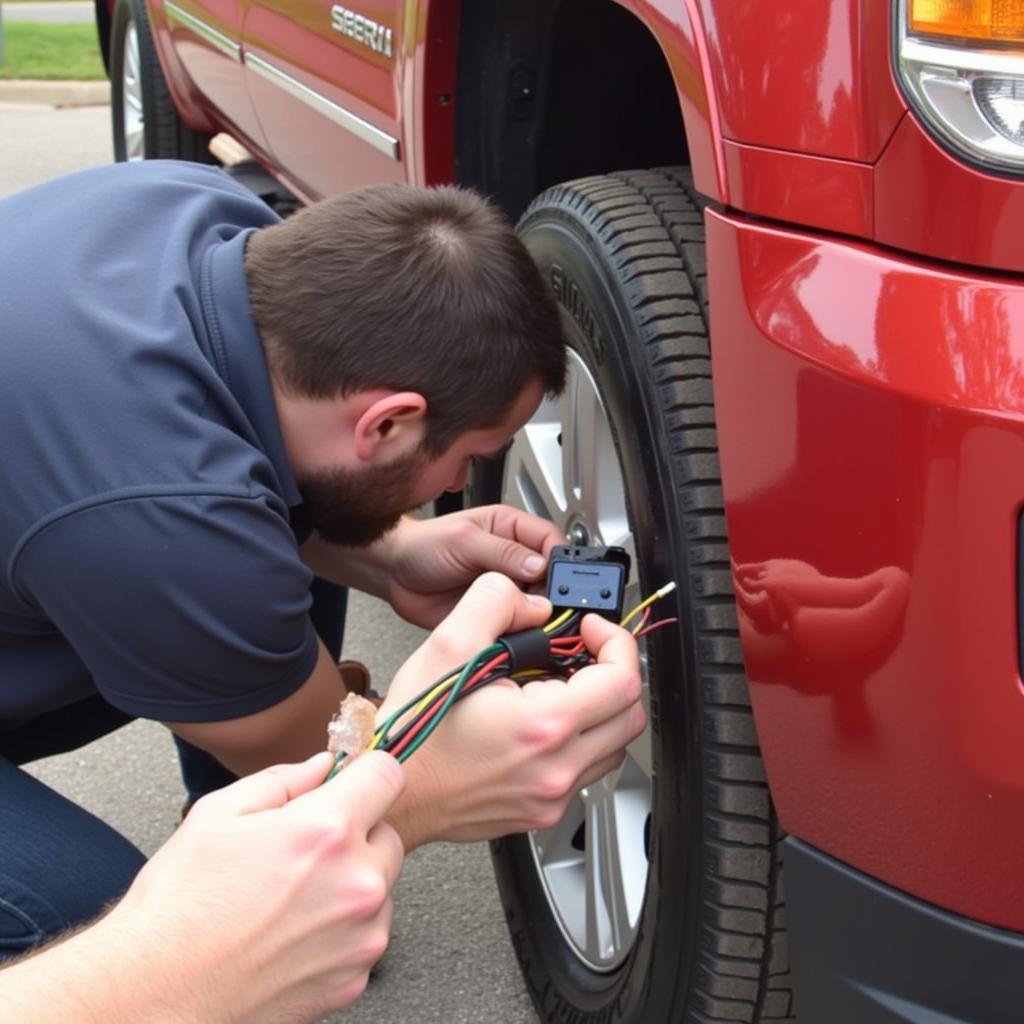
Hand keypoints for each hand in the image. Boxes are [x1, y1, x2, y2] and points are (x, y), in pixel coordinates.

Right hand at [109, 751, 404, 1020]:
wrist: (157, 993)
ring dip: (351, 884)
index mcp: (327, 832)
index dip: (366, 773)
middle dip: (355, 834)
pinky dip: (341, 929)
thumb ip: (285, 780)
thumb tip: (322, 767)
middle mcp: (357, 883)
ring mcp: (361, 936)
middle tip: (303, 851)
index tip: (351, 782)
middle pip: (387, 834)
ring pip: (380, 886)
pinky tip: (293, 932)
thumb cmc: (179, 906)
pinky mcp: (355, 978)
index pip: (388, 775)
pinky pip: (366, 933)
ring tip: (291, 898)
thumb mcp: (219, 813)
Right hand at [379, 573, 645, 848]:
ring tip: (561, 687)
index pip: (623, 681)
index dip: (616, 642)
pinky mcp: (541, 811)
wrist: (393, 793)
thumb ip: (495, 601)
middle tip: (584, 654)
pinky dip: (580, 741)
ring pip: (614, 747)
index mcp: (543, 726)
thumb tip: (532, 602)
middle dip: (615, 674)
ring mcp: (551, 796)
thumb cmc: (413, 732)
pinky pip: (585, 771)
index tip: (591, 630)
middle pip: (629, 716)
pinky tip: (542, 722)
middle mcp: (556, 768)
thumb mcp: (448, 643)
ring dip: (600, 711)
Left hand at [382, 505, 564, 626]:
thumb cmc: (423, 546)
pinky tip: (516, 627)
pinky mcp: (495, 611)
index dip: (559, 560)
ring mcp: (505, 585)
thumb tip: (539, 565)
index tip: (558, 579)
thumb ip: (502, 552)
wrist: (393, 574)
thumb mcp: (464, 541)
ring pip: (538, 600)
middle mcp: (513, 558)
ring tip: (528, 615)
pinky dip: (521, 627)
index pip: (550, 540)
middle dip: (552, 589)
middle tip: (544, 602)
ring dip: (537, 610)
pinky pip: (518, 621)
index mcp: (511, 529)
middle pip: (551, 574)